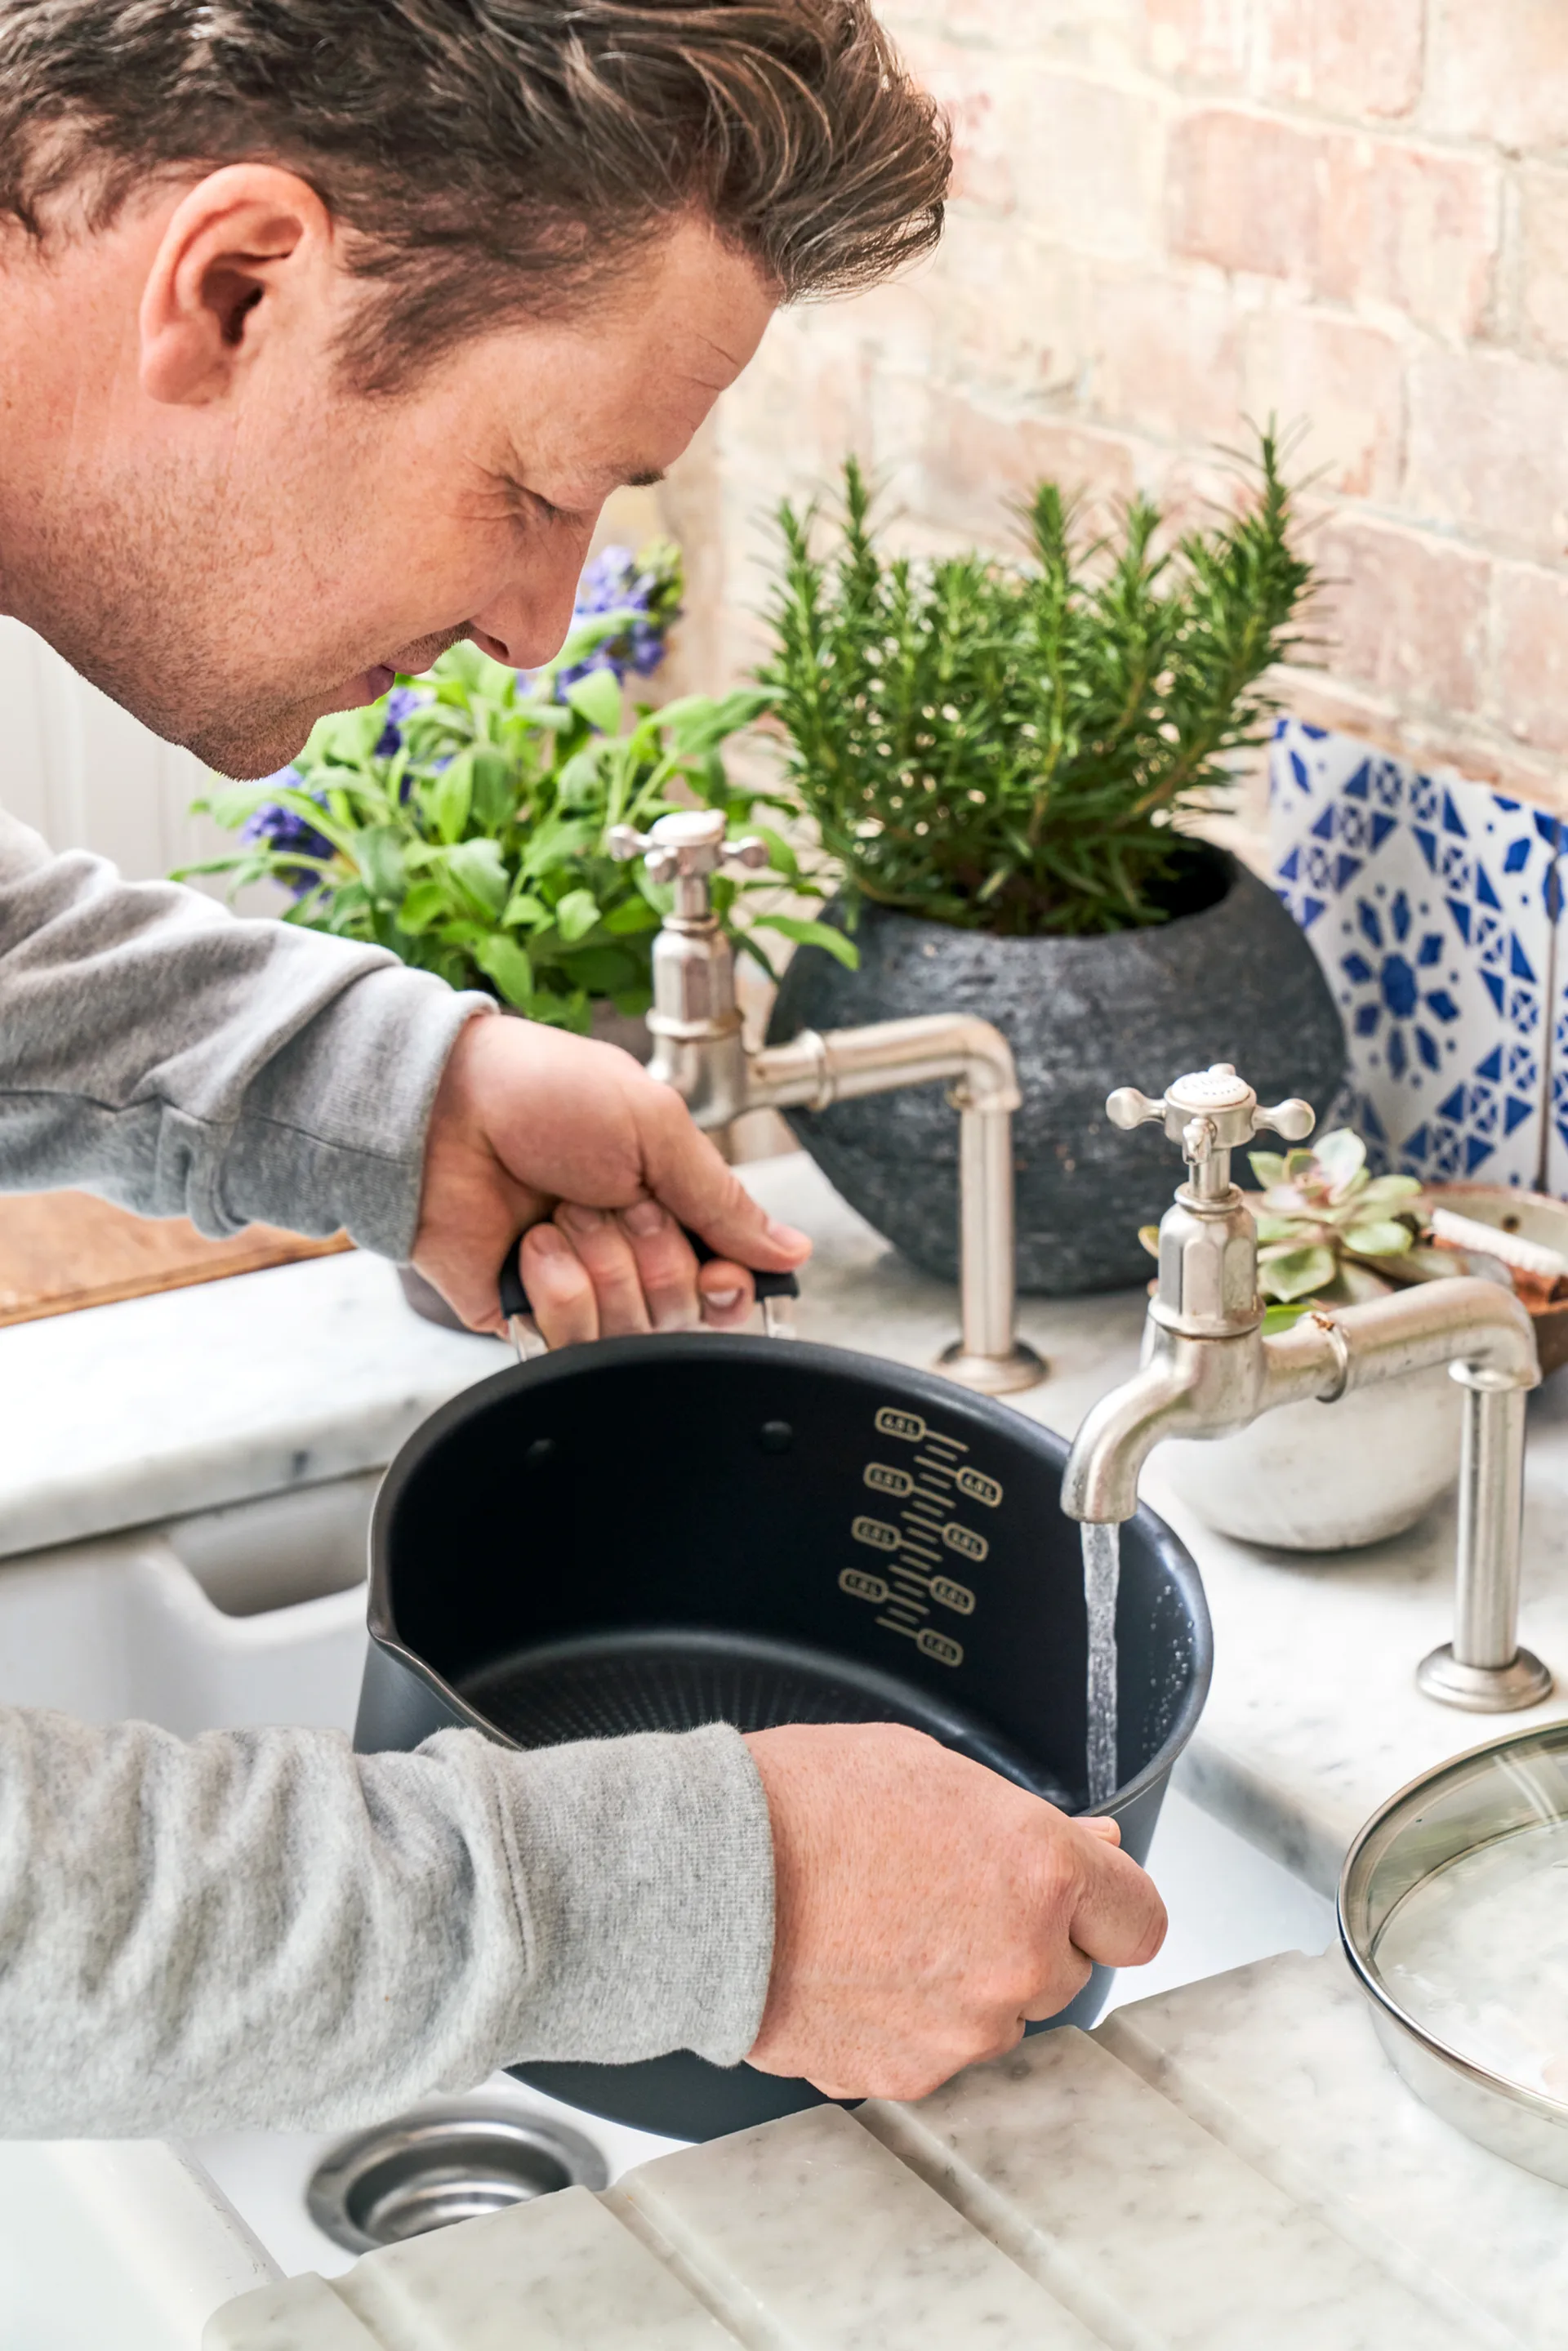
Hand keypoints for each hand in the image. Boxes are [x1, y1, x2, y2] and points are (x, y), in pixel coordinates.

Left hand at [412, 1013, 808, 1339]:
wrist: (443, 1107)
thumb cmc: (543, 1094)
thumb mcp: (656, 1127)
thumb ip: (725, 1201)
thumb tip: (791, 1252)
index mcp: (666, 1209)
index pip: (723, 1287)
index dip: (726, 1288)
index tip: (718, 1269)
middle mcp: (625, 1255)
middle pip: (682, 1314)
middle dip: (655, 1256)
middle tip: (614, 1203)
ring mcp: (574, 1288)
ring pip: (631, 1335)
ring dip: (605, 1266)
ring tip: (563, 1214)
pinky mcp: (522, 1316)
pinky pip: (569, 1344)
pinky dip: (559, 1289)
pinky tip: (534, 1245)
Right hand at [743, 1723, 1165, 2100]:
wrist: (703, 1877)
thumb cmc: (803, 1806)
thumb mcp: (931, 1770)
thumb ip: (1024, 1822)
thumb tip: (1087, 1846)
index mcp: (1039, 1872)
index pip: (1139, 1917)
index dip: (1109, 1900)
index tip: (1089, 1896)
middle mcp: (1017, 1962)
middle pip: (1065, 1968)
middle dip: (1025, 1935)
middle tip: (948, 1890)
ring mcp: (963, 2031)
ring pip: (998, 2014)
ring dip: (966, 1980)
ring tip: (884, 1923)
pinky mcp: (905, 2074)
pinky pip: (934, 2049)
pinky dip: (907, 2019)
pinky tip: (857, 1964)